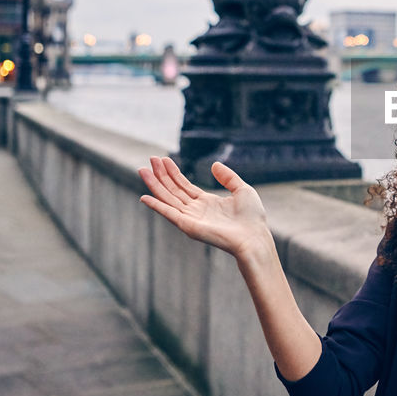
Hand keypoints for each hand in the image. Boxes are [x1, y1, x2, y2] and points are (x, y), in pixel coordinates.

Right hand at [138, 156, 270, 260]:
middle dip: (161, 175)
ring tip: (142, 170)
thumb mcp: (242, 190)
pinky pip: (169, 214)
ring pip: (168, 198)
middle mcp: (196, 210)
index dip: (173, 172)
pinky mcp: (188, 226)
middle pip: (173, 190)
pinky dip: (156, 206)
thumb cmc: (252, 218)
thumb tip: (214, 164)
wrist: (254, 236)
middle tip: (150, 159)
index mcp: (207, 202)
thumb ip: (228, 177)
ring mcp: (191, 218)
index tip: (163, 159)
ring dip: (155, 185)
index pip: (184, 185)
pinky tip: (145, 197)